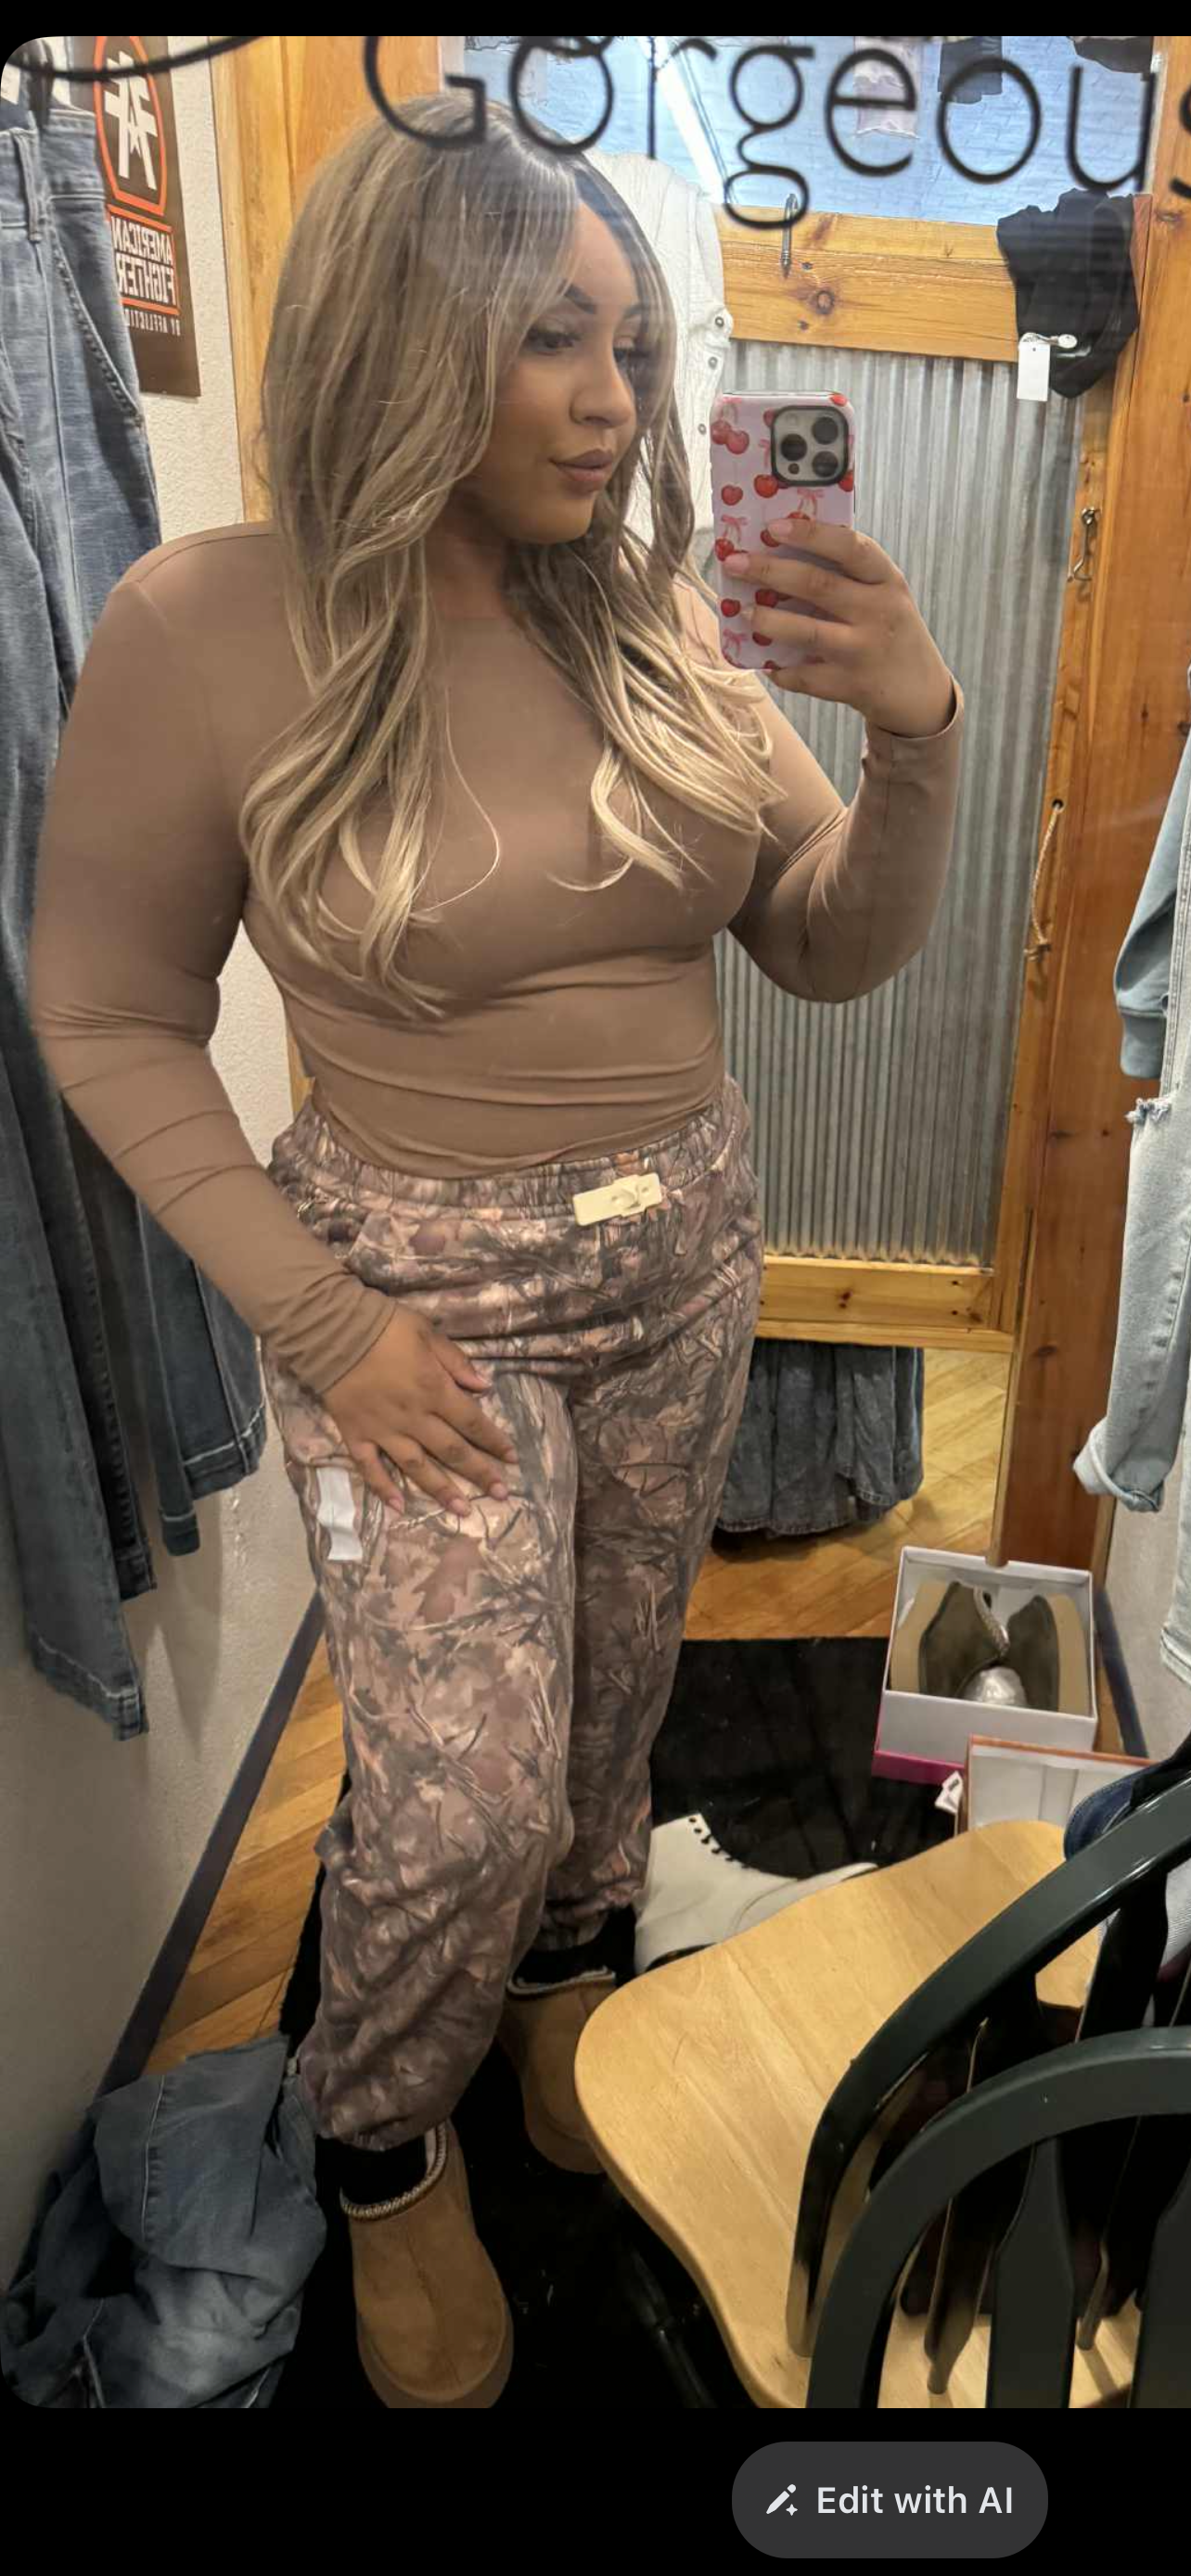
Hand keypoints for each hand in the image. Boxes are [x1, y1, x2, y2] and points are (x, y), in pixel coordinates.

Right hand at [325, 1309, 516, 1516]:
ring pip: (417, 1467)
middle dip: (480, 1473)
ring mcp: (384, 1431)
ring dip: (442, 1490)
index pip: (473, 1422)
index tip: (512, 1459)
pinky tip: (399, 1507)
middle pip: (452, 1451)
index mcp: (435, 1391)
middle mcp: (414, 1418)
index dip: (494, 1441)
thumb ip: (456, 1362)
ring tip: (463, 1511)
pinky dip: (383, 1488)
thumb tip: (483, 1387)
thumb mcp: (428, 1333)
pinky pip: (370, 1468)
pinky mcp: (356, 1435)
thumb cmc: (384, 1326)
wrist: (332, 1330)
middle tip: (502, 1495)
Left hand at [723, 516, 954, 738]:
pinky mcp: (849, 686)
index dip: (810, 534)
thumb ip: (848, 574)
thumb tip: (782, 551)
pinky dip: (779, 668)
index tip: (773, 526)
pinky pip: (804, 676)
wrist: (920, 692)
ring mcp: (863, 651)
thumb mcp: (885, 594)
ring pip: (807, 632)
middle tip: (735, 563)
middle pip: (817, 585)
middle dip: (770, 571)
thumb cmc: (890, 630)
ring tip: (743, 611)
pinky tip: (764, 659)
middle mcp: (878, 612)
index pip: (850, 547)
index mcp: (887, 580)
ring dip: (769, 620)